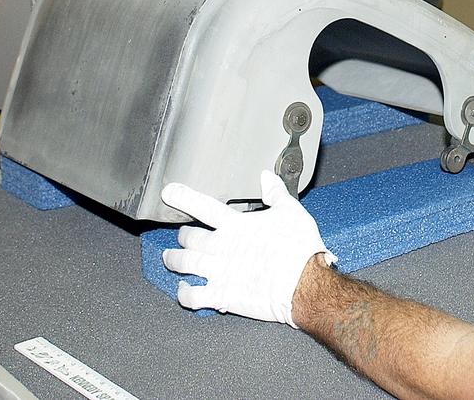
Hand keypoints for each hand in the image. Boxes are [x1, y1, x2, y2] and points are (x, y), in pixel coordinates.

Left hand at [161, 171, 336, 325]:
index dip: (182, 197)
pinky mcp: (221, 296)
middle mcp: (222, 247)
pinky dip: (183, 293)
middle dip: (182, 235)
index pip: (202, 206)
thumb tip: (267, 177)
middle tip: (182, 234)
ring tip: (169, 258)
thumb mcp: (292, 211)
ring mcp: (218, 272)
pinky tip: (182, 289)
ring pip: (182, 264)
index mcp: (236, 225)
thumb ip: (276, 193)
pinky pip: (191, 296)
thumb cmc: (300, 249)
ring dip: (172, 260)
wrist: (305, 284)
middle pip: (187, 237)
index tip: (168, 193)